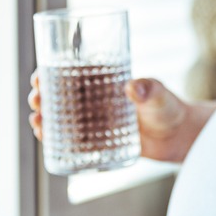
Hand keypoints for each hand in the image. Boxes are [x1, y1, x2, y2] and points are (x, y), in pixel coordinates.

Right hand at [27, 70, 211, 161]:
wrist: (179, 136)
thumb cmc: (169, 109)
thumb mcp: (160, 96)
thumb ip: (150, 89)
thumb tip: (134, 87)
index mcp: (103, 82)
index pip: (70, 74)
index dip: (50, 74)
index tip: (39, 77)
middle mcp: (95, 101)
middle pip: (59, 96)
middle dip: (42, 97)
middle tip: (36, 101)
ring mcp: (96, 122)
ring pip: (62, 119)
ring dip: (45, 119)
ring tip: (38, 123)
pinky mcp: (101, 141)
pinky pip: (74, 140)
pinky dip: (57, 140)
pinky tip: (46, 141)